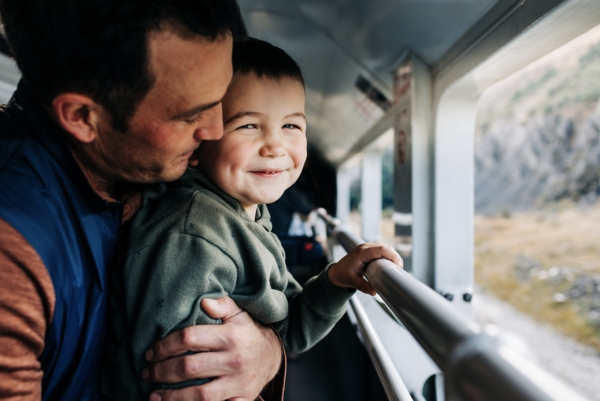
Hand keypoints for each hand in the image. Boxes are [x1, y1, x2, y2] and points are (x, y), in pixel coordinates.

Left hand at [142, 297, 281, 400]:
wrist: (274, 356)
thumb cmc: (248, 332)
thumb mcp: (239, 314)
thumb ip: (222, 305)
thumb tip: (203, 301)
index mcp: (230, 336)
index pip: (189, 338)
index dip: (165, 345)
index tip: (150, 352)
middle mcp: (234, 360)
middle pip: (189, 367)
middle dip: (161, 372)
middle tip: (147, 373)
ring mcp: (238, 383)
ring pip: (199, 395)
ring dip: (172, 397)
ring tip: (153, 395)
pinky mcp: (242, 400)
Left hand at [327, 243, 402, 295]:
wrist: (336, 272)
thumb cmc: (342, 275)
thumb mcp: (351, 281)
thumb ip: (363, 286)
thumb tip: (374, 292)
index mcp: (361, 253)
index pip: (381, 249)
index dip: (392, 255)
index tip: (398, 265)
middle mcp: (365, 247)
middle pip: (385, 247)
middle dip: (394, 256)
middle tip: (399, 269)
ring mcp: (366, 247)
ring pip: (384, 247)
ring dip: (392, 255)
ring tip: (396, 268)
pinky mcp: (368, 250)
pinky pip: (381, 249)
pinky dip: (387, 255)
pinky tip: (390, 264)